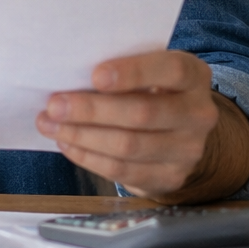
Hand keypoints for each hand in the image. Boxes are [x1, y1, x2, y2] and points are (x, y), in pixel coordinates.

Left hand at [34, 50, 248, 203]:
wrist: (178, 132)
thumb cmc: (149, 89)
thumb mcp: (147, 71)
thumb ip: (121, 70)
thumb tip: (67, 74)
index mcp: (194, 75)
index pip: (171, 70)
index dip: (133, 73)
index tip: (96, 76)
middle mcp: (199, 113)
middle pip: (142, 113)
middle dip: (91, 110)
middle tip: (54, 105)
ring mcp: (188, 150)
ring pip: (128, 146)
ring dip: (82, 136)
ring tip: (49, 124)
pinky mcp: (171, 177)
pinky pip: (123, 170)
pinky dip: (89, 157)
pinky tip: (67, 144)